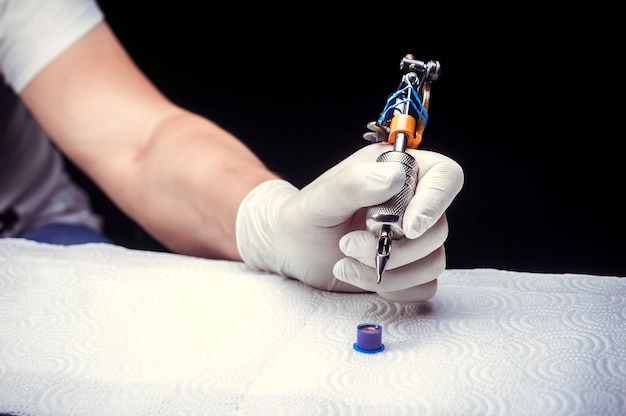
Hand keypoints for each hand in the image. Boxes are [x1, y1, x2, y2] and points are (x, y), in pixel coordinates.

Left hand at [236, 143, 463, 301]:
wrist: (292, 250)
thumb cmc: (304, 217)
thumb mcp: (320, 199)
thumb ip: (354, 184)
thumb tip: (395, 178)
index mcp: (397, 171)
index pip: (445, 177)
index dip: (435, 202)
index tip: (409, 227)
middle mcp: (412, 202)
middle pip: (438, 228)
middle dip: (395, 247)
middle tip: (348, 245)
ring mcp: (413, 238)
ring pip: (434, 261)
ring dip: (390, 270)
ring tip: (345, 263)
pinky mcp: (409, 268)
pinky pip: (424, 286)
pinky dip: (393, 288)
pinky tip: (358, 276)